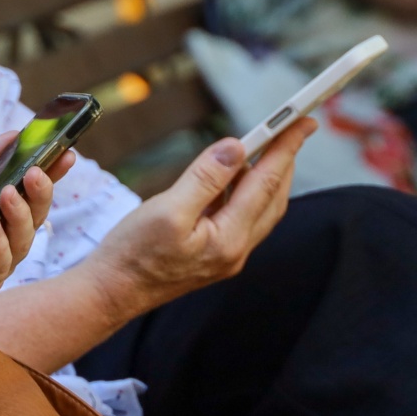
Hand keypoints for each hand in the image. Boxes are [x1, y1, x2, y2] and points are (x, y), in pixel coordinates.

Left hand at [0, 133, 67, 334]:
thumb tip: (7, 136)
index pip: (31, 187)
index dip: (52, 170)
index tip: (65, 152)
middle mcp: (4, 232)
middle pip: (35, 213)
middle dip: (38, 192)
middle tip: (34, 173)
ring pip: (22, 239)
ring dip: (18, 215)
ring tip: (9, 194)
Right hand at [85, 120, 316, 320]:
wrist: (112, 293)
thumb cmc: (133, 255)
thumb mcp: (167, 209)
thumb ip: (205, 178)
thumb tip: (234, 148)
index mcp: (229, 239)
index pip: (267, 183)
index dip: (286, 148)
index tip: (304, 121)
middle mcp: (236, 251)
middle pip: (273, 197)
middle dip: (285, 161)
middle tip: (292, 129)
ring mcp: (227, 256)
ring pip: (261, 209)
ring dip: (267, 177)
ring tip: (262, 147)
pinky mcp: (215, 256)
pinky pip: (242, 218)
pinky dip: (246, 193)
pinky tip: (233, 180)